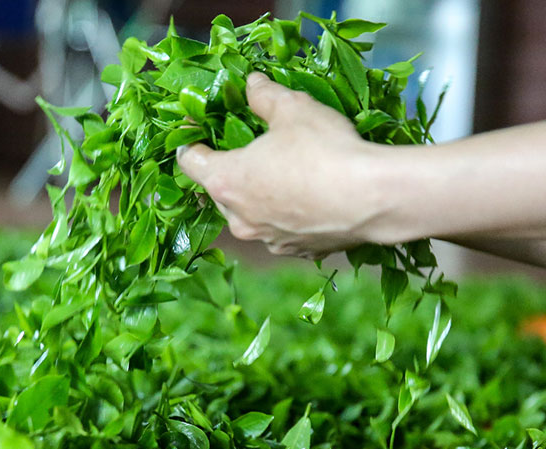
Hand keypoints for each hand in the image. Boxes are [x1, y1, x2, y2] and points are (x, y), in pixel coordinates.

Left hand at [177, 72, 389, 258]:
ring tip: (286, 177)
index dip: (192, 143)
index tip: (201, 133)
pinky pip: (281, 231)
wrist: (372, 198)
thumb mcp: (293, 108)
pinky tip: (310, 201)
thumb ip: (264, 96)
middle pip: (221, 192)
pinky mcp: (295, 252)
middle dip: (232, 172)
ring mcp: (267, 240)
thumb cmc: (324, 149)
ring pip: (252, 216)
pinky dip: (288, 218)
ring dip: (260, 198)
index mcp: (226, 181)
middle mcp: (239, 219)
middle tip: (253, 152)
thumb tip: (251, 84)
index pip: (190, 162)